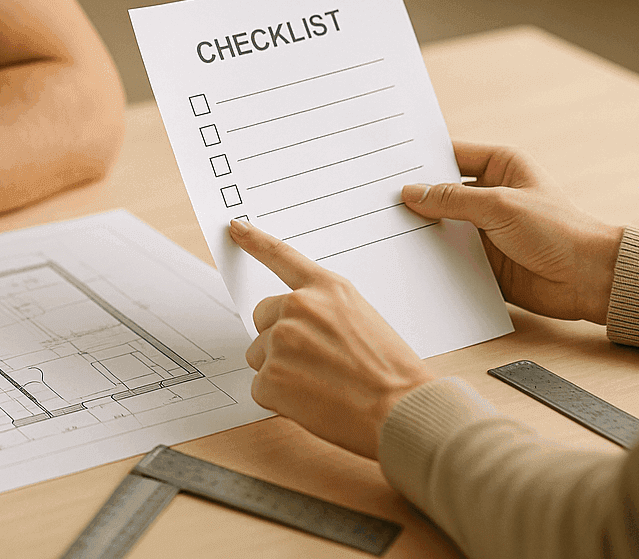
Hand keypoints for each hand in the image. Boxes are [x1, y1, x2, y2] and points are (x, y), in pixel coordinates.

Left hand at [229, 218, 433, 460]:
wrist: (402, 411)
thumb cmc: (392, 372)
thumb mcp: (363, 320)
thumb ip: (324, 311)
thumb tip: (295, 324)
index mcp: (327, 288)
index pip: (283, 256)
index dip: (256, 241)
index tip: (235, 228)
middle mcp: (298, 307)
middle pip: (263, 318)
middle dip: (278, 338)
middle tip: (315, 363)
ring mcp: (280, 340)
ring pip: (259, 355)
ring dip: (280, 370)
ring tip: (320, 385)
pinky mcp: (270, 377)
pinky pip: (261, 387)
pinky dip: (280, 399)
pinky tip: (312, 403)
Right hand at [400, 142, 623, 323]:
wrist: (589, 280)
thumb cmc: (558, 230)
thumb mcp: (500, 205)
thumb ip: (452, 199)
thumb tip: (410, 193)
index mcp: (499, 166)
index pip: (448, 155)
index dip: (419, 159)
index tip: (383, 164)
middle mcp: (489, 194)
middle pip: (440, 192)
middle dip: (413, 198)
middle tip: (374, 200)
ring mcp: (484, 228)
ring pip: (441, 225)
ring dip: (419, 230)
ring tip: (381, 230)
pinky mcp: (483, 260)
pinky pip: (449, 256)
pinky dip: (431, 258)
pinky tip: (405, 259)